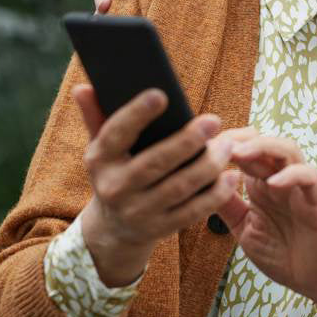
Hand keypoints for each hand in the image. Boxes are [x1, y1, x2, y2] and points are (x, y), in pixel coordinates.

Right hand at [73, 84, 238, 285]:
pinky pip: (192, 212)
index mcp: (100, 160)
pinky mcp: (160, 229)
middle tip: (213, 121)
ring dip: (207, 166)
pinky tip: (232, 176)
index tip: (161, 95)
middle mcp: (115, 188)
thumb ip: (96, 115)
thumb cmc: (115, 171)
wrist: (114, 228)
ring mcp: (138, 212)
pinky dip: (215, 195)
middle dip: (186, 142)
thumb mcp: (102, 147)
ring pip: (178, 188)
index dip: (137, 114)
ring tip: (227, 146)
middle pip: (154, 163)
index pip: (116, 134)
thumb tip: (83, 87)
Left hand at [219, 134, 316, 316]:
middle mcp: (281, 180)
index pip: (245, 150)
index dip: (225, 143)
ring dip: (264, 146)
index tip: (201, 147)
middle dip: (239, 139)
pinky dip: (292, 174)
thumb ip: (226, 204)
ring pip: (289, 150)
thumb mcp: (243, 227)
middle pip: (264, 142)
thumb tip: (198, 181)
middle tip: (217, 144)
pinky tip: (272, 183)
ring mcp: (300, 188)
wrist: (311, 280)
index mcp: (261, 185)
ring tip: (239, 153)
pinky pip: (310, 177)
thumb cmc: (280, 253)